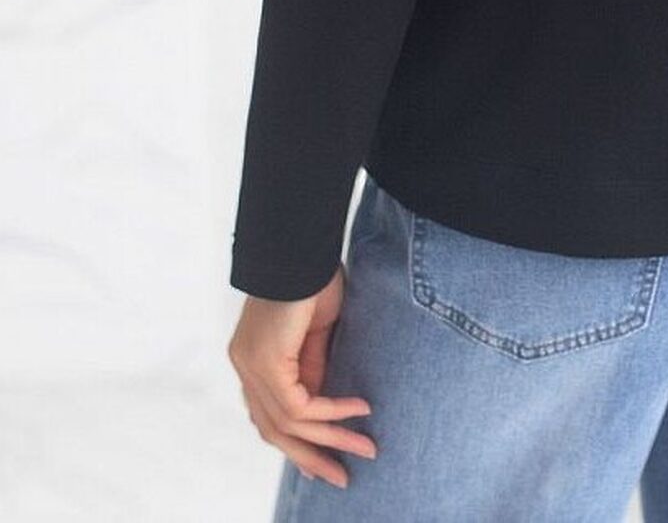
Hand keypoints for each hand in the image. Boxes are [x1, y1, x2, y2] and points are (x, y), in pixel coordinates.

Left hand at [228, 261, 376, 488]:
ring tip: (365, 449)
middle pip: (274, 430)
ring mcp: (252, 366)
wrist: (301, 246)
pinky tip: (359, 410)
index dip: (298, 441)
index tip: (327, 459)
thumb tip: (320, 406)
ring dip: (330, 441)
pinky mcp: (266, 362)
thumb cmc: (312, 277)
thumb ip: (312, 368)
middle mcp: (246, 366)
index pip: (269, 415)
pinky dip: (332, 413)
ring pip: (289, 424)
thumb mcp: (316, 332)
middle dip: (311, 457)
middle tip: (341, 478)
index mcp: (253, 359)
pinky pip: (301, 405)